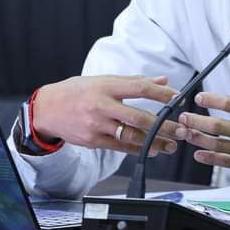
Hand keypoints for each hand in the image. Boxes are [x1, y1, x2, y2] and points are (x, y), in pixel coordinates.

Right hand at [32, 75, 187, 156]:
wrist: (47, 109)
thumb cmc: (78, 91)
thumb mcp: (103, 79)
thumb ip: (134, 81)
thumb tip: (163, 81)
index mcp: (106, 86)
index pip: (139, 88)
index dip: (160, 94)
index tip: (179, 98)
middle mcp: (101, 106)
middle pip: (138, 117)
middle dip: (164, 125)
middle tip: (182, 129)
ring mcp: (96, 125)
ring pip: (131, 136)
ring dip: (155, 142)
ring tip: (172, 144)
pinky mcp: (93, 141)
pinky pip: (120, 146)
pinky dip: (138, 149)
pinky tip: (152, 150)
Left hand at [178, 85, 229, 185]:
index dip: (212, 100)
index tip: (200, 97)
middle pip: (219, 126)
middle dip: (197, 120)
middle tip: (183, 116)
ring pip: (219, 146)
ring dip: (199, 139)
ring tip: (185, 133)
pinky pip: (228, 163)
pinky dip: (211, 159)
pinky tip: (199, 155)